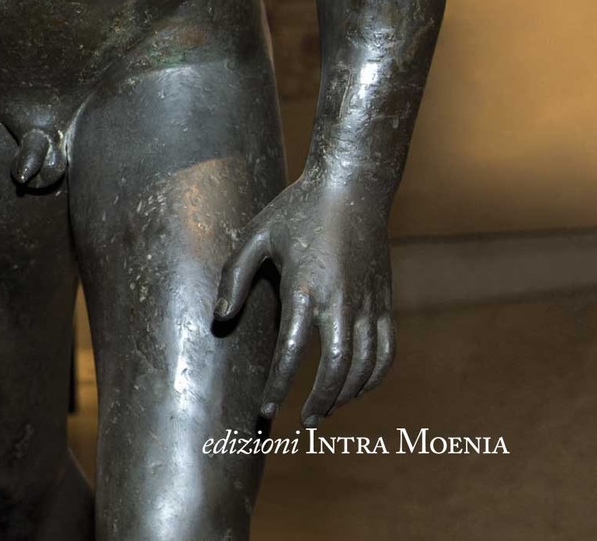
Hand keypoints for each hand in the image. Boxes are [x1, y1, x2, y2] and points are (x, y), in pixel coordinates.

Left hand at [213, 173, 393, 426]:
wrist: (352, 185)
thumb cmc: (297, 208)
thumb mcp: (257, 234)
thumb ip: (234, 276)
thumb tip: (221, 320)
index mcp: (304, 286)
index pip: (291, 352)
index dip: (278, 386)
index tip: (265, 408)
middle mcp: (339, 299)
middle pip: (336, 369)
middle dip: (320, 402)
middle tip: (303, 420)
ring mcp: (367, 301)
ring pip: (364, 365)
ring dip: (346, 394)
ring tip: (325, 408)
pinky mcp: (383, 299)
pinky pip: (385, 350)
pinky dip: (374, 376)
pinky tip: (358, 386)